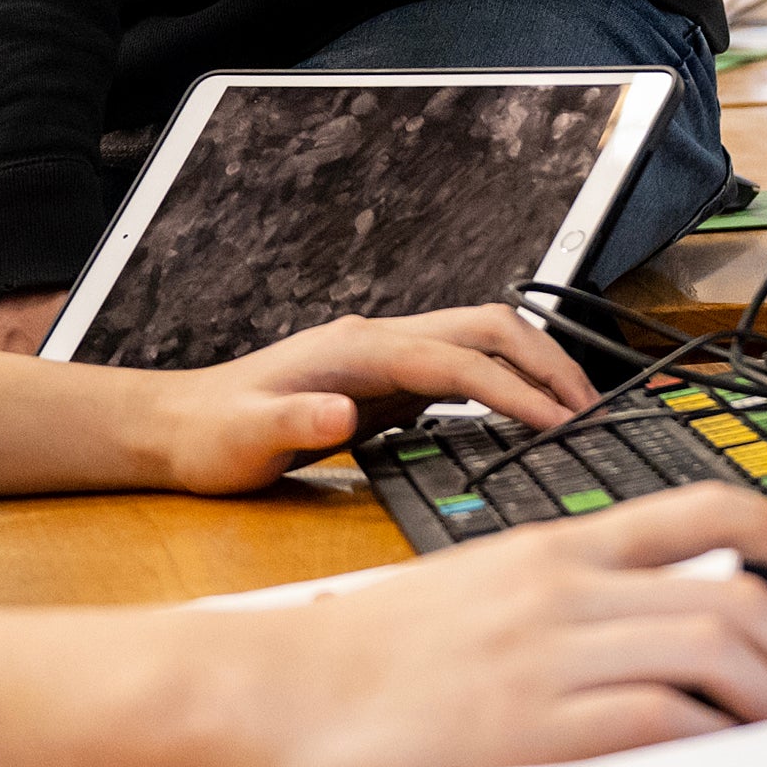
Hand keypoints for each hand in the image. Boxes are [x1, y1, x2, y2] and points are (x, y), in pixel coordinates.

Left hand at [140, 302, 590, 496]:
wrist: (178, 428)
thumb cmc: (211, 436)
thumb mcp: (245, 438)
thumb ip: (295, 421)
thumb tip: (342, 411)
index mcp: (355, 351)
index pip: (457, 360)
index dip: (513, 390)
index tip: (556, 422)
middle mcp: (376, 341)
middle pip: (485, 328)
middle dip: (544, 361)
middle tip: (588, 408)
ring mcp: (382, 357)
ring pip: (480, 341)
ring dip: (531, 367)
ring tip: (571, 411)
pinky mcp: (383, 382)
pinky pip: (461, 370)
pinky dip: (503, 386)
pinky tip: (521, 420)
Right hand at [198, 485, 766, 766]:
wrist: (266, 691)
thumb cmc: (356, 664)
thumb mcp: (471, 602)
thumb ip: (557, 611)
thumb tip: (640, 648)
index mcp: (550, 549)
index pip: (701, 509)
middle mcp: (564, 589)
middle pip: (734, 594)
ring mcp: (551, 656)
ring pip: (717, 654)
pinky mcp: (533, 726)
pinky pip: (665, 722)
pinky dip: (719, 746)